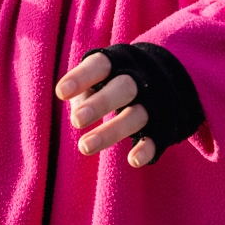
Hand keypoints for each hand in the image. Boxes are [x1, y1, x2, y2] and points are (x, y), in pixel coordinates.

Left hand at [55, 51, 157, 166]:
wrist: (164, 78)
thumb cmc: (114, 79)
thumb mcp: (99, 77)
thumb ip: (84, 91)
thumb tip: (76, 113)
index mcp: (118, 63)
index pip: (100, 66)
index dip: (81, 77)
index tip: (61, 92)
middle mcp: (139, 81)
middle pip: (123, 88)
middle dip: (100, 103)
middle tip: (76, 120)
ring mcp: (154, 104)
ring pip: (135, 116)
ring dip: (112, 131)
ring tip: (84, 147)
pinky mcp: (163, 127)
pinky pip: (156, 138)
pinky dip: (146, 149)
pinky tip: (133, 160)